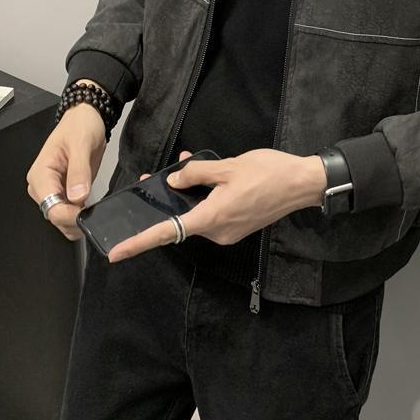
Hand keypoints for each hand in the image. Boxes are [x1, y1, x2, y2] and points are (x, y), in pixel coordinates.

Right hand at [26, 82, 106, 239]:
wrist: (87, 117)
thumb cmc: (80, 125)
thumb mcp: (82, 144)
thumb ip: (79, 170)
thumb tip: (77, 196)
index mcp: (41, 174)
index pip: (50, 207)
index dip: (69, 216)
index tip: (86, 216)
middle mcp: (43, 185)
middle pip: (55, 216)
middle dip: (74, 221)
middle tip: (96, 216)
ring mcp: (54, 190)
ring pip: (62, 218)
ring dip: (78, 220)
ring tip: (96, 212)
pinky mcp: (66, 191)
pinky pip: (71, 211)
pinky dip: (82, 214)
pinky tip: (93, 210)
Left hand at [107, 148, 326, 261]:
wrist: (302, 184)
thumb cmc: (268, 172)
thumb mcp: (229, 166)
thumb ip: (196, 174)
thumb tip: (173, 182)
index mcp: (212, 217)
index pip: (168, 233)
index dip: (140, 243)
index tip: (117, 252)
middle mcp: (218, 231)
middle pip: (181, 221)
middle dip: (166, 202)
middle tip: (151, 179)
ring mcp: (229, 231)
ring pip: (197, 215)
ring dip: (187, 197)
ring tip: (185, 166)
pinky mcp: (238, 226)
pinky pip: (211, 215)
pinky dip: (203, 199)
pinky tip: (206, 176)